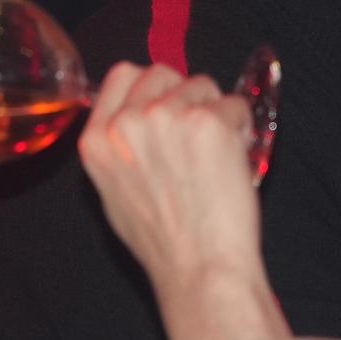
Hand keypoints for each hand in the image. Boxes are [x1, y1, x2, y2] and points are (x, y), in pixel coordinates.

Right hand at [80, 62, 288, 339]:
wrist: (199, 268)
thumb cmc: (163, 242)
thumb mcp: (114, 192)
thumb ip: (121, 147)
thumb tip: (141, 114)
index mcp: (98, 140)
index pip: (122, 74)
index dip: (151, 85)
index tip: (168, 101)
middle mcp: (128, 122)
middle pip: (164, 71)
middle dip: (187, 94)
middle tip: (199, 133)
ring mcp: (168, 118)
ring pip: (204, 85)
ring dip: (217, 112)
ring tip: (216, 156)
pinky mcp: (209, 122)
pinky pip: (236, 104)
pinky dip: (242, 127)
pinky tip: (234, 161)